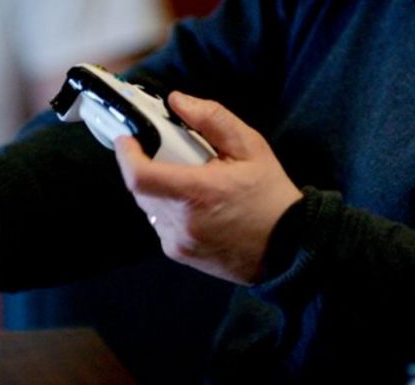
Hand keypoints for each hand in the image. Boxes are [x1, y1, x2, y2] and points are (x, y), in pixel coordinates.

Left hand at [114, 92, 302, 284]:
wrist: (288, 247)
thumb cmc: (271, 196)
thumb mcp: (251, 148)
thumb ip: (212, 119)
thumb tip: (177, 101)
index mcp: (198, 193)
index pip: (140, 176)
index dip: (126, 155)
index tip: (127, 139)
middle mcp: (183, 222)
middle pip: (140, 189)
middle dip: (148, 168)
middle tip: (173, 158)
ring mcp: (180, 242)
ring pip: (149, 207)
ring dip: (159, 190)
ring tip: (191, 184)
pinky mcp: (180, 254)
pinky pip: (160, 225)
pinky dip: (169, 210)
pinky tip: (197, 207)